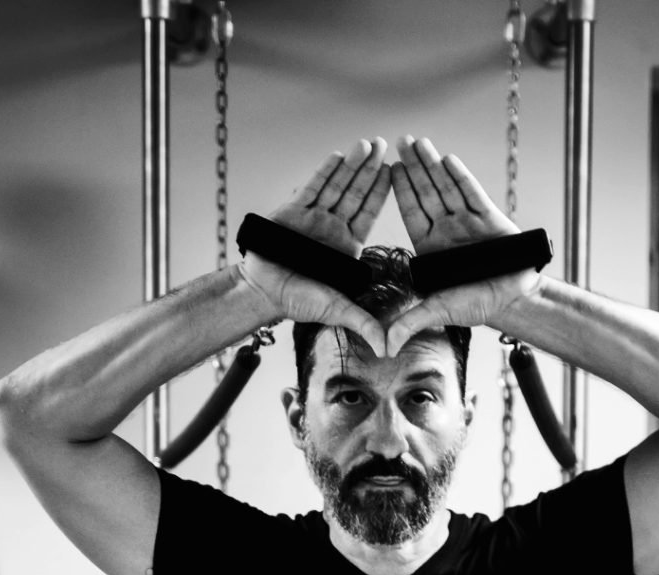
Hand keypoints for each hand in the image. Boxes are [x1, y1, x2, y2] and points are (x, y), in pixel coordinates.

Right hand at [237, 138, 390, 354]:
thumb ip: (363, 323)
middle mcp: (334, 228)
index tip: (396, 172)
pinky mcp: (293, 211)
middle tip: (385, 145)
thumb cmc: (298, 301)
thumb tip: (388, 348)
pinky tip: (337, 155)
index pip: (369, 214)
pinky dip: (324, 173)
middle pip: (355, 193)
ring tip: (366, 143)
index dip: (382, 193)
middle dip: (370, 170)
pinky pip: (312, 188)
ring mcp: (314, 217)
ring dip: (351, 165)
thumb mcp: (336, 310)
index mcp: (348, 246)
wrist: (262, 292)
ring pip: (336, 186)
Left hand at [388, 136, 540, 353]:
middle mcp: (445, 230)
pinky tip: (447, 160)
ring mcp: (466, 221)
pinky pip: (472, 192)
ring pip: (446, 188)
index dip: (400, 192)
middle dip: (413, 168)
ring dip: (432, 165)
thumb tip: (385, 346)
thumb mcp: (439, 311)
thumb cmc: (477, 304)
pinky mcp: (489, 216)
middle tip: (399, 143)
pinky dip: (461, 177)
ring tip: (418, 142)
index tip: (387, 171)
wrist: (514, 298)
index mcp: (428, 247)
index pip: (411, 214)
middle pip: (426, 193)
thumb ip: (411, 322)